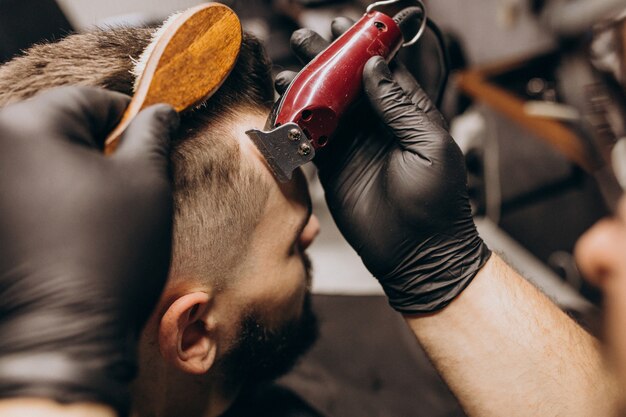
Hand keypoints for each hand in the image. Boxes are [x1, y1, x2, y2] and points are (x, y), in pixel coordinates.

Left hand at [0, 86, 178, 413]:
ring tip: (99, 210)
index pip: (88, 100)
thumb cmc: (110, 254)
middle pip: (56, 126)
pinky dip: (47, 195)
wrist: (64, 335)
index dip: (128, 117)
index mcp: (24, 128)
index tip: (150, 136)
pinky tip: (71, 224)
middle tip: (127, 181)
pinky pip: (22, 188)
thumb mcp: (147, 183)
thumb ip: (152, 135)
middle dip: (96, 147)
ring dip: (70, 172)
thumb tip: (161, 112)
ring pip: (38, 158)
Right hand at [277, 20, 489, 313]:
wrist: (417, 255)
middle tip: (307, 39)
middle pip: (349, 83)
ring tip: (289, 69)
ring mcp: (354, 147)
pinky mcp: (334, 169)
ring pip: (327, 107)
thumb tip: (376, 68)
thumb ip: (401, 107)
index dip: (365, 46)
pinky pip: (312, 139)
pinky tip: (284, 106)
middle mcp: (378, 125)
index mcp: (408, 114)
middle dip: (328, 60)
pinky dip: (297, 122)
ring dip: (308, 88)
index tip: (347, 24)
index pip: (385, 69)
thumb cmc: (437, 204)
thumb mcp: (430, 146)